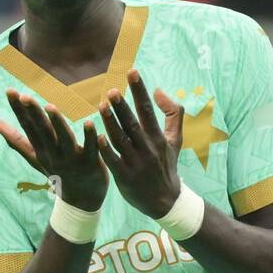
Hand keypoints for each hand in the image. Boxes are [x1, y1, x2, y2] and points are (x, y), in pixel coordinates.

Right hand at [0, 89, 107, 211]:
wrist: (81, 201)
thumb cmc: (57, 173)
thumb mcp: (34, 157)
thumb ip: (15, 140)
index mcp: (40, 149)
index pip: (28, 126)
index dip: (19, 110)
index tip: (10, 91)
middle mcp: (54, 154)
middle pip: (43, 131)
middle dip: (34, 114)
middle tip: (25, 96)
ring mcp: (72, 159)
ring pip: (64, 139)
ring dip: (58, 123)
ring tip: (50, 106)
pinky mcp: (91, 163)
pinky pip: (90, 149)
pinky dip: (90, 137)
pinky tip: (89, 122)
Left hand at [97, 70, 183, 217]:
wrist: (165, 201)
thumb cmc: (166, 165)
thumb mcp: (175, 140)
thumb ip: (172, 113)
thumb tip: (159, 91)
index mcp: (158, 138)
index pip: (148, 110)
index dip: (140, 91)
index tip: (132, 72)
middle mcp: (147, 149)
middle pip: (133, 124)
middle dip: (122, 106)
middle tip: (112, 90)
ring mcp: (136, 164)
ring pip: (121, 140)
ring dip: (111, 123)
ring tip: (101, 106)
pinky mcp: (125, 177)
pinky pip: (114, 161)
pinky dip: (106, 150)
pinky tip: (97, 137)